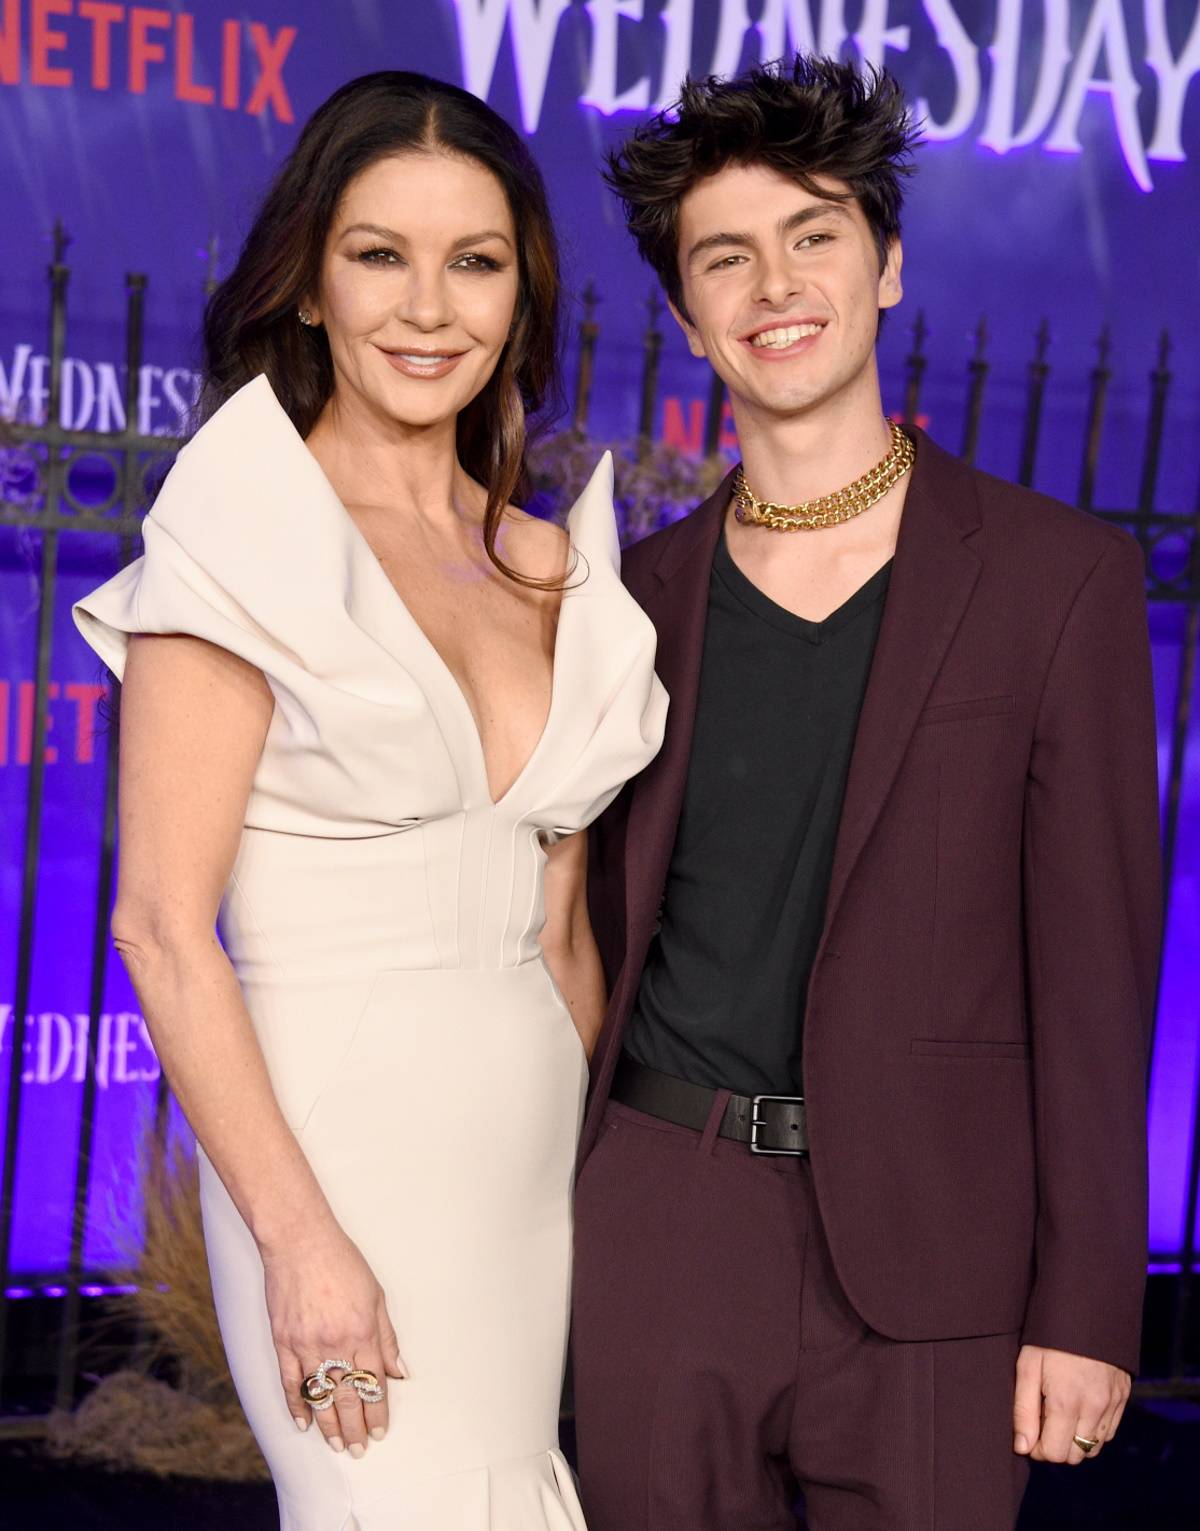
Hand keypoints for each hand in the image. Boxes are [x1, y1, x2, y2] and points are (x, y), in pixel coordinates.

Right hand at [261, 1222, 406, 1455]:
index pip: (373, 1383)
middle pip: (348, 1397)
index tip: (380, 1431)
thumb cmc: (342, 1263)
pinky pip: (290, 1382)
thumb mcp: (376, 1295)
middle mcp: (336, 1343)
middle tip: (358, 1450)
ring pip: (320, 1396)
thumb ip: (387, 1337)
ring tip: (337, 1444)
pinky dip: (297, 1405)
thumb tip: (399, 1372)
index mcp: (363, 1332)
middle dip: (355, 1427)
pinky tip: (304, 1423)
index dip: (377, 1411)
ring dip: (329, 1425)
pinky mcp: (283, 1341)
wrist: (300, 1242)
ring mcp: (307, 1345)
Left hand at [1012, 1344, 1129, 1463]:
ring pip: (1094, 1447)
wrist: (1087, 1307)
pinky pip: (1109, 1432)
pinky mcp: (1122, 1397)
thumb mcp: (1027, 1366)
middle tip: (1042, 1422)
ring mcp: (1112, 1404)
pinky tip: (1078, 1409)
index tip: (1029, 1432)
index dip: (1037, 1448)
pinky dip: (1093, 1430)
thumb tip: (1022, 1447)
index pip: (1054, 1453)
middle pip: (1075, 1455)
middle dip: (1055, 1446)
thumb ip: (1024, 1411)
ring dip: (1075, 1440)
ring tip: (1059, 1414)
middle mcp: (1094, 1409)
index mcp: (1067, 1403)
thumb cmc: (1049, 1336)